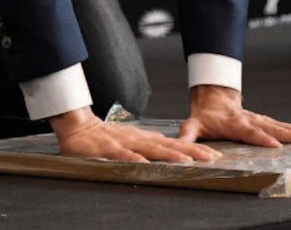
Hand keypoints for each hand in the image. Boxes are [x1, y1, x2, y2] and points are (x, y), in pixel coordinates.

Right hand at [49, 107, 222, 163]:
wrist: (77, 126)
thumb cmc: (103, 136)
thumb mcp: (130, 138)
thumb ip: (147, 143)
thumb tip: (167, 147)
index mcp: (143, 138)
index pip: (173, 143)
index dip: (193, 148)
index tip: (214, 154)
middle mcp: (138, 139)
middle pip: (168, 145)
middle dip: (191, 151)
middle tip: (212, 157)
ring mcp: (124, 143)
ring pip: (150, 149)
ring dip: (169, 155)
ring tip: (187, 161)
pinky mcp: (108, 149)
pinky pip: (123, 155)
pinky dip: (135, 159)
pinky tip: (145, 165)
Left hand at [179, 85, 290, 147]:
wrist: (214, 99)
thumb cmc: (204, 117)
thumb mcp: (192, 126)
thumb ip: (187, 137)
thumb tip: (180, 148)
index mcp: (235, 124)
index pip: (250, 132)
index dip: (261, 139)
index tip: (276, 146)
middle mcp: (253, 121)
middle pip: (275, 129)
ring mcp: (263, 121)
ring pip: (286, 127)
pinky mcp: (270, 122)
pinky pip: (290, 127)